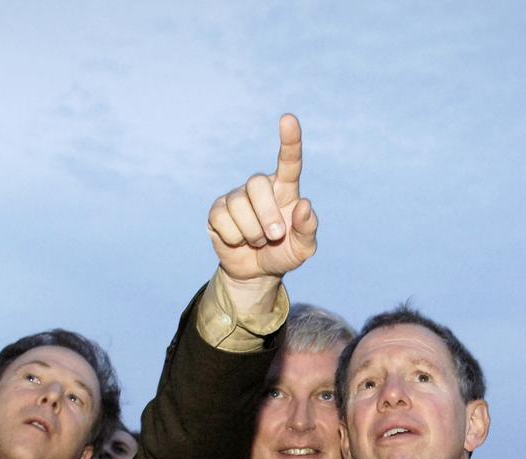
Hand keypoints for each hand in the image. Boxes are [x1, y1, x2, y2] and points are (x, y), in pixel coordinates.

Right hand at [206, 114, 316, 287]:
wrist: (256, 272)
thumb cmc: (283, 253)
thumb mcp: (303, 248)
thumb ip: (308, 229)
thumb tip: (304, 205)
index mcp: (285, 189)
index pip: (289, 161)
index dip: (289, 140)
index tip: (288, 120)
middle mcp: (259, 188)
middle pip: (257, 184)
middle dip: (267, 215)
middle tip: (275, 235)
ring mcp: (236, 197)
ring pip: (239, 205)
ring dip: (252, 232)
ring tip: (257, 241)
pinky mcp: (217, 211)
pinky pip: (222, 219)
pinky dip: (234, 237)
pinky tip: (238, 241)